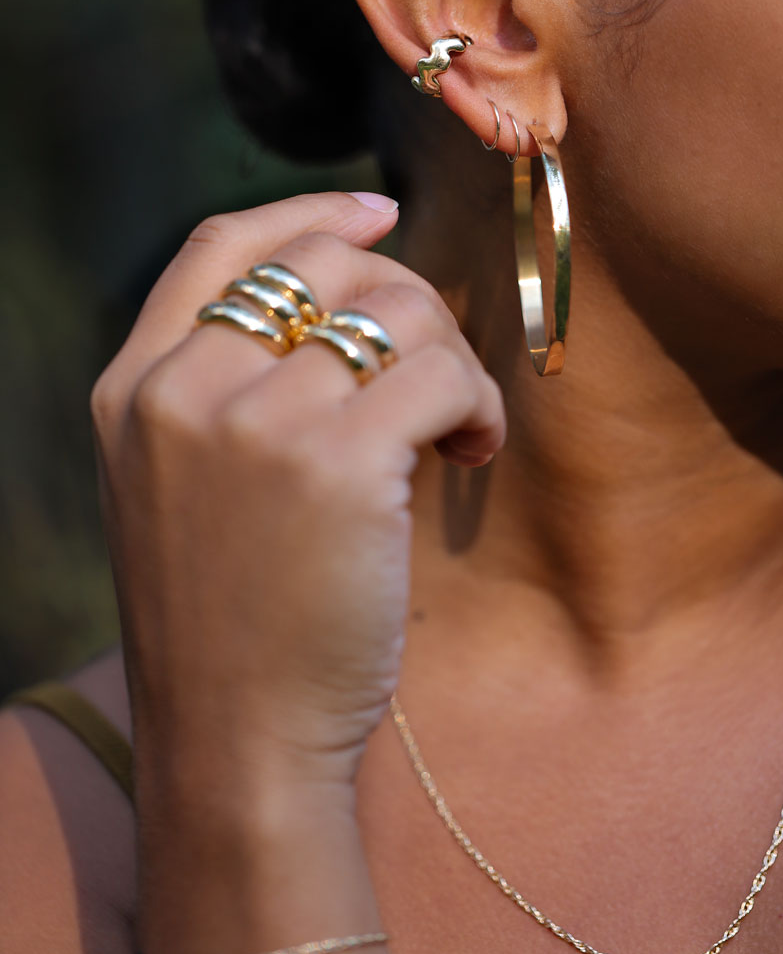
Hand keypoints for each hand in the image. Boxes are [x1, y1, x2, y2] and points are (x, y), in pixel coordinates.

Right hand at [91, 192, 505, 793]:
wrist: (236, 741)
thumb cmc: (231, 625)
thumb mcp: (185, 492)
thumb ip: (228, 396)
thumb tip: (352, 312)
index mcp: (134, 388)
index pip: (221, 247)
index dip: (310, 212)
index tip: (380, 214)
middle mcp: (180, 388)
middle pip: (327, 262)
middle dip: (409, 299)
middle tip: (438, 374)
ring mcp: (253, 421)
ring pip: (398, 309)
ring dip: (454, 359)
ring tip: (457, 433)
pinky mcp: (334, 462)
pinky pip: (440, 373)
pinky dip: (477, 403)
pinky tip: (472, 454)